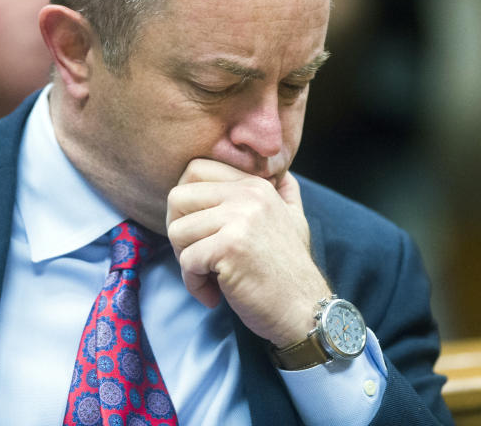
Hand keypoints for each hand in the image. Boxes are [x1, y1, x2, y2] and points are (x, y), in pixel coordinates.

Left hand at [166, 158, 331, 347]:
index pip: (195, 170)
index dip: (186, 204)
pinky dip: (194, 284)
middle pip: (177, 197)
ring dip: (186, 261)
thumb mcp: (294, 219)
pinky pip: (186, 260)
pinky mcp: (229, 247)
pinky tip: (215, 295)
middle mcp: (248, 194)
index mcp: (255, 185)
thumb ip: (284, 191)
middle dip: (179, 231)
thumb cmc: (291, 271)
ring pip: (176, 230)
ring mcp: (239, 219)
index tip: (200, 232)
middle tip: (198, 257)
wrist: (304, 310)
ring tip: (210, 277)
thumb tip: (280, 173)